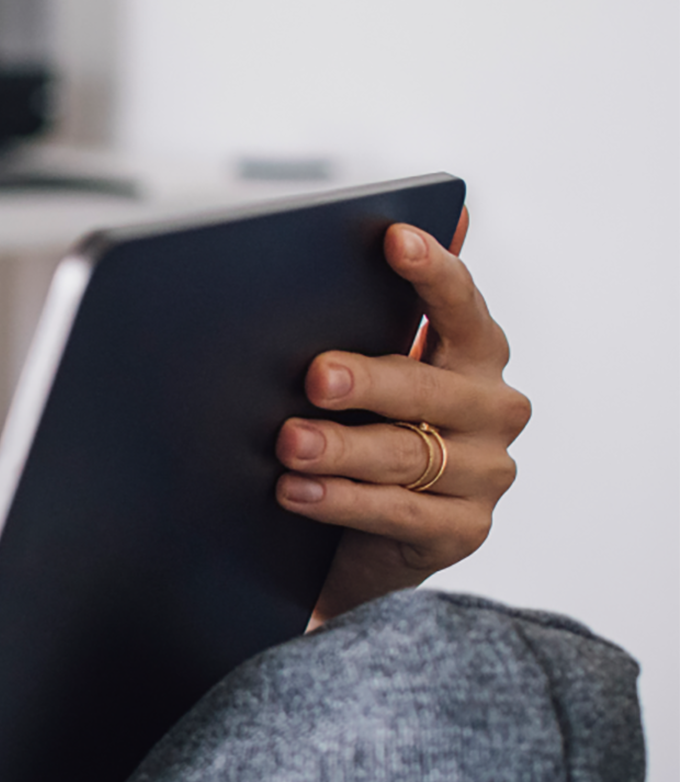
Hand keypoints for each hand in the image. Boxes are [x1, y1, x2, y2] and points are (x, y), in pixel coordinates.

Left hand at [274, 210, 529, 623]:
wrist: (362, 543)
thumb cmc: (360, 435)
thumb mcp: (363, 383)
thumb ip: (363, 327)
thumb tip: (327, 260)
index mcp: (476, 356)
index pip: (461, 306)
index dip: (432, 271)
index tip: (394, 239)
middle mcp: (493, 409)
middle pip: (426, 388)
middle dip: (367, 380)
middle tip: (315, 376)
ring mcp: (484, 472)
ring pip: (407, 453)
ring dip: (342, 448)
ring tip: (290, 443)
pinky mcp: (463, 529)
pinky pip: (398, 511)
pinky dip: (342, 500)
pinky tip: (296, 491)